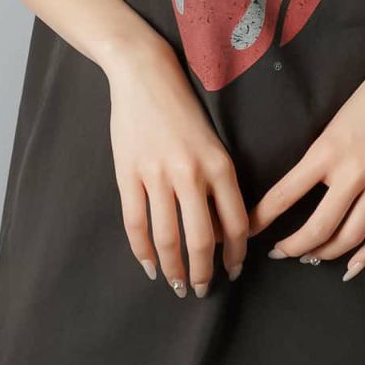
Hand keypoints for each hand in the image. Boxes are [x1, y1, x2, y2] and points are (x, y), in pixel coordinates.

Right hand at [105, 35, 249, 296]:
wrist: (145, 74)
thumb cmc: (183, 109)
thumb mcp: (213, 143)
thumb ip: (218, 183)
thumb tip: (221, 231)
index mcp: (220, 164)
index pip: (235, 224)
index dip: (236, 254)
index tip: (234, 270)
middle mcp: (191, 173)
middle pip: (202, 240)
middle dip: (203, 272)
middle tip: (203, 289)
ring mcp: (157, 175)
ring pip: (168, 238)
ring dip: (173, 270)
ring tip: (176, 285)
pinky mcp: (128, 174)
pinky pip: (136, 224)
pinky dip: (143, 251)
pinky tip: (150, 265)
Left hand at [246, 38, 364, 279]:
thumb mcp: (334, 123)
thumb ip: (320, 157)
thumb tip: (303, 189)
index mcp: (326, 150)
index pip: (284, 194)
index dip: (261, 219)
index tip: (247, 230)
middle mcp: (352, 171)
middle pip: (317, 228)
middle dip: (293, 248)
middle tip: (280, 253)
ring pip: (350, 237)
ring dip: (326, 254)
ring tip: (312, 257)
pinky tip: (352, 265)